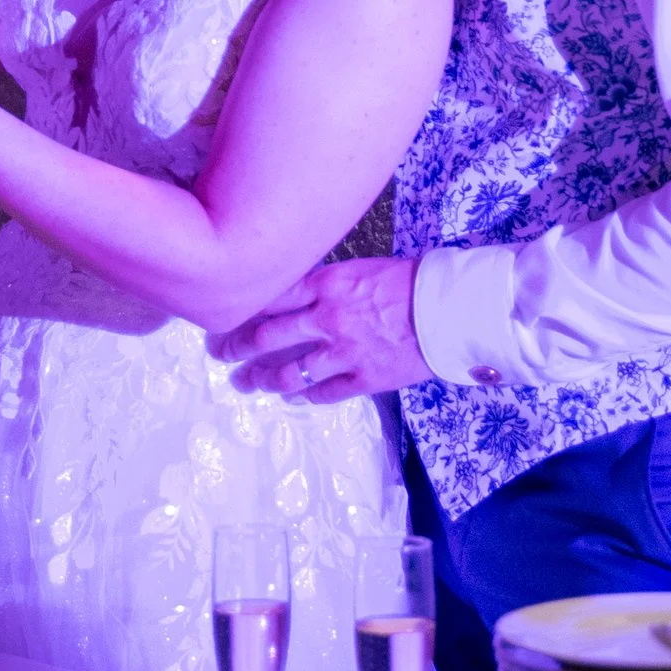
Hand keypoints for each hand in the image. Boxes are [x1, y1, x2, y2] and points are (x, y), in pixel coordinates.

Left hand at [209, 258, 433, 402]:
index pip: (270, 298)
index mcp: (325, 285)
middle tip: (220, 354)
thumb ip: (326, 285)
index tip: (224, 317)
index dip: (242, 310)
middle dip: (238, 347)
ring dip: (263, 379)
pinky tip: (292, 400)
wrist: (450, 308)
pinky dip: (304, 398)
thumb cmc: (410, 281)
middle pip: (268, 336)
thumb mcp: (361, 270)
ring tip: (247, 383)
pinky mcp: (364, 378)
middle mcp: (326, 318)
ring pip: (289, 372)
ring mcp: (344, 352)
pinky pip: (324, 393)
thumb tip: (298, 296)